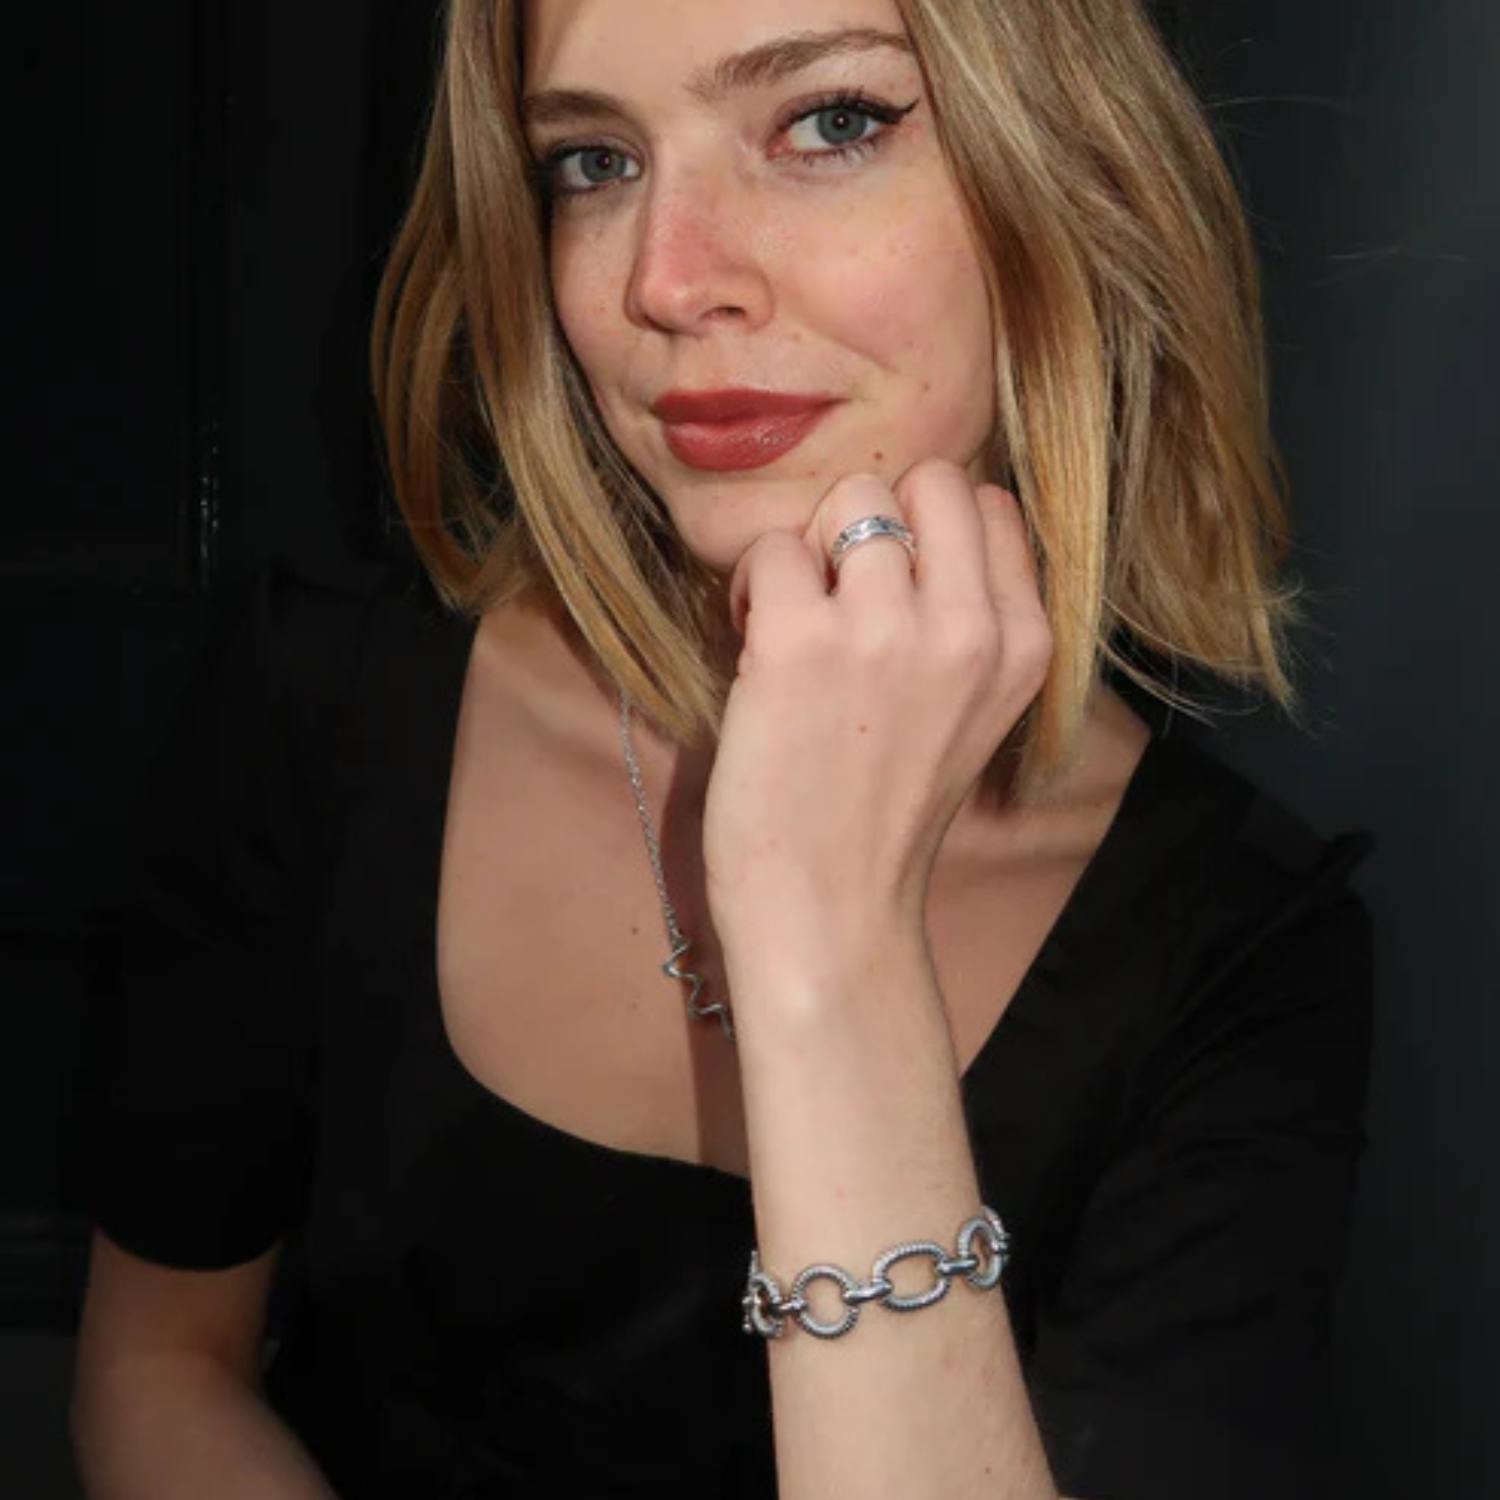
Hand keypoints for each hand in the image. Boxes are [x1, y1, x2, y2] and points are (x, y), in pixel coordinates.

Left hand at [702, 458, 1052, 965]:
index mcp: (1024, 643)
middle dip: (875, 519)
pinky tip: (755, 643)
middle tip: (841, 592)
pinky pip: (771, 548)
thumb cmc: (887, 816)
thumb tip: (911, 527)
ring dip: (810, 549)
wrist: (833, 908)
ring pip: (849, 495)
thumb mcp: (975, 714)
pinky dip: (753, 585)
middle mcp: (967, 625)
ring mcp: (884, 628)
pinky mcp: (799, 641)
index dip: (929, 533)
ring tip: (793, 619)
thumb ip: (969, 623)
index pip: (989, 506)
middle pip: (929, 479)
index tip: (895, 590)